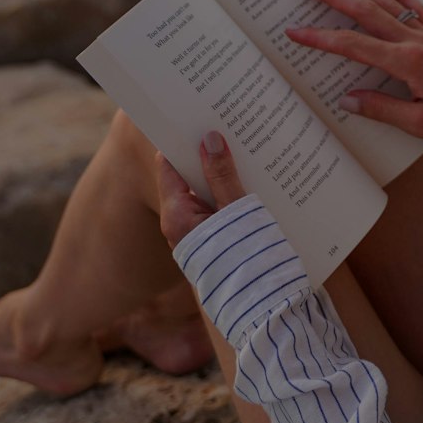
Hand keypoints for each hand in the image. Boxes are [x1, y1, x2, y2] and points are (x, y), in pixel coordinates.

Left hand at [156, 131, 246, 249]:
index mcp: (177, 215)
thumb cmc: (245, 254)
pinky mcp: (205, 240)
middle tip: (224, 135)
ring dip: (216, 176)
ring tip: (239, 155)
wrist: (253, 296)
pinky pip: (208, 208)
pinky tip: (244, 185)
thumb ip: (222, 175)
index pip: (168, 166)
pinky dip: (221, 195)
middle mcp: (177, 224)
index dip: (182, 144)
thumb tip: (210, 139)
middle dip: (204, 158)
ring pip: (198, 193)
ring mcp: (190, 233)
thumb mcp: (235, 209)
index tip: (198, 125)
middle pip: (184, 179)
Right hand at [286, 0, 422, 141]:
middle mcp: (413, 40)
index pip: (354, 46)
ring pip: (386, 2)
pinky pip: (414, 4)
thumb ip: (381, 110)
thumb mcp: (419, 124)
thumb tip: (346, 99)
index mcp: (405, 63)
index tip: (296, 31)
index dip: (322, 37)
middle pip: (366, 12)